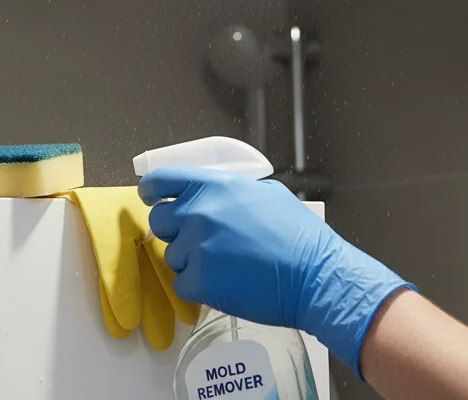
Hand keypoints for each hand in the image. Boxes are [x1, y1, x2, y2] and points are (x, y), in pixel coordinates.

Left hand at [139, 167, 412, 376]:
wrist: (316, 276)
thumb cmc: (298, 235)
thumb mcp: (265, 193)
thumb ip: (230, 191)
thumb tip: (216, 194)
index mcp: (213, 186)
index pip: (160, 180)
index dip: (151, 190)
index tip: (151, 197)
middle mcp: (199, 213)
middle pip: (159, 221)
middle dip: (174, 230)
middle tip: (198, 239)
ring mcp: (198, 247)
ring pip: (172, 255)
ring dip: (190, 261)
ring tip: (222, 264)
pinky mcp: (202, 281)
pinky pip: (182, 284)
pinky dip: (197, 287)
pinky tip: (222, 283)